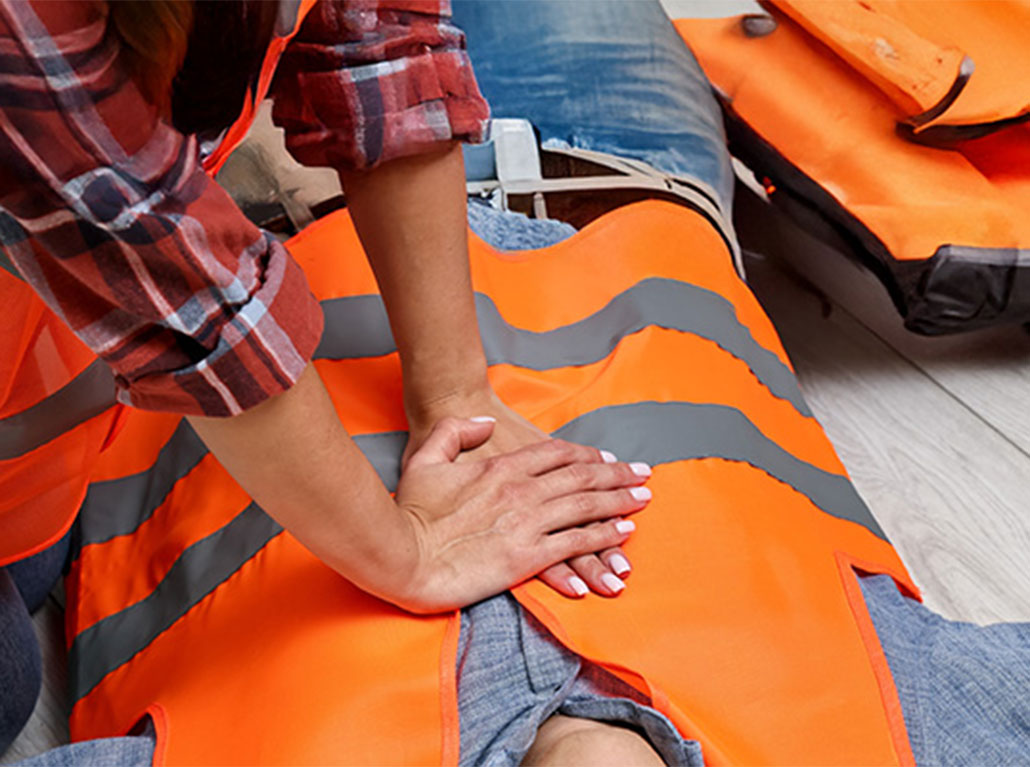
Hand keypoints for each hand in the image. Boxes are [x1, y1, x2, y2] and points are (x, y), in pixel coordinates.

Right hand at [392, 416, 650, 612]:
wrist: (401, 554)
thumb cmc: (408, 510)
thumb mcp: (426, 458)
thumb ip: (456, 433)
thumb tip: (483, 423)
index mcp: (500, 467)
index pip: (555, 454)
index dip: (585, 455)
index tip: (606, 459)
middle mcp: (521, 490)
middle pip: (581, 476)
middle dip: (616, 475)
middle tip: (644, 475)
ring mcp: (527, 522)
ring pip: (586, 506)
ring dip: (619, 501)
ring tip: (643, 499)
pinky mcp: (527, 556)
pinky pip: (575, 542)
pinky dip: (602, 536)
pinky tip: (623, 534)